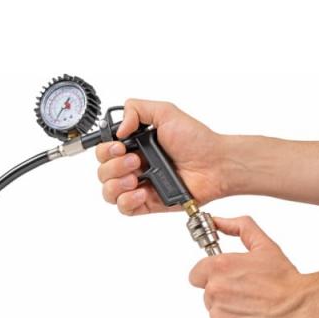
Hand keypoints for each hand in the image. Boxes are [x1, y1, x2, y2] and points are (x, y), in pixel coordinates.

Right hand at [95, 99, 224, 214]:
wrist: (216, 165)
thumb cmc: (197, 141)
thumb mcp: (166, 112)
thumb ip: (136, 109)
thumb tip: (119, 128)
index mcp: (135, 144)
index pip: (104, 150)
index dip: (106, 150)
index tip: (119, 146)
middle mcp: (134, 165)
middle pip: (102, 172)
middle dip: (113, 166)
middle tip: (136, 160)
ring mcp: (140, 185)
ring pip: (108, 192)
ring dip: (116, 184)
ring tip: (136, 178)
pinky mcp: (147, 203)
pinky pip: (124, 208)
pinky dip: (127, 200)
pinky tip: (143, 191)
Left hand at [189, 215, 317, 317]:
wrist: (306, 311)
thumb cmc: (286, 280)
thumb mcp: (264, 246)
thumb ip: (239, 227)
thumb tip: (217, 220)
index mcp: (218, 268)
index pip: (196, 275)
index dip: (213, 277)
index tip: (228, 281)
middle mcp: (215, 293)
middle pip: (209, 297)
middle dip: (225, 297)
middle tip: (250, 297)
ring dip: (233, 317)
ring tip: (257, 312)